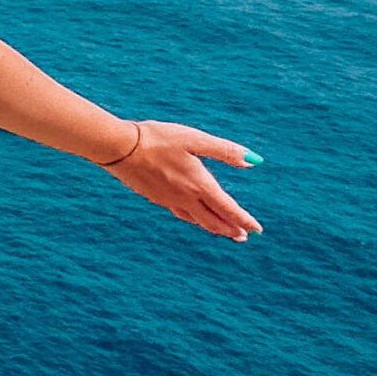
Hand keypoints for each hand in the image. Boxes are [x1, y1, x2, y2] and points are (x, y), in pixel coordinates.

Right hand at [97, 119, 263, 241]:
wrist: (118, 147)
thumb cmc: (157, 139)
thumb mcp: (194, 139)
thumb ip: (225, 151)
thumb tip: (253, 162)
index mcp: (199, 184)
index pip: (228, 209)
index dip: (245, 220)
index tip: (258, 230)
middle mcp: (185, 198)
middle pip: (213, 221)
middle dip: (231, 229)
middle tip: (244, 236)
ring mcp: (168, 200)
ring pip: (196, 221)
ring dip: (213, 227)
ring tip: (222, 231)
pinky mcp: (154, 197)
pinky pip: (180, 214)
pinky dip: (194, 219)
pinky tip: (191, 214)